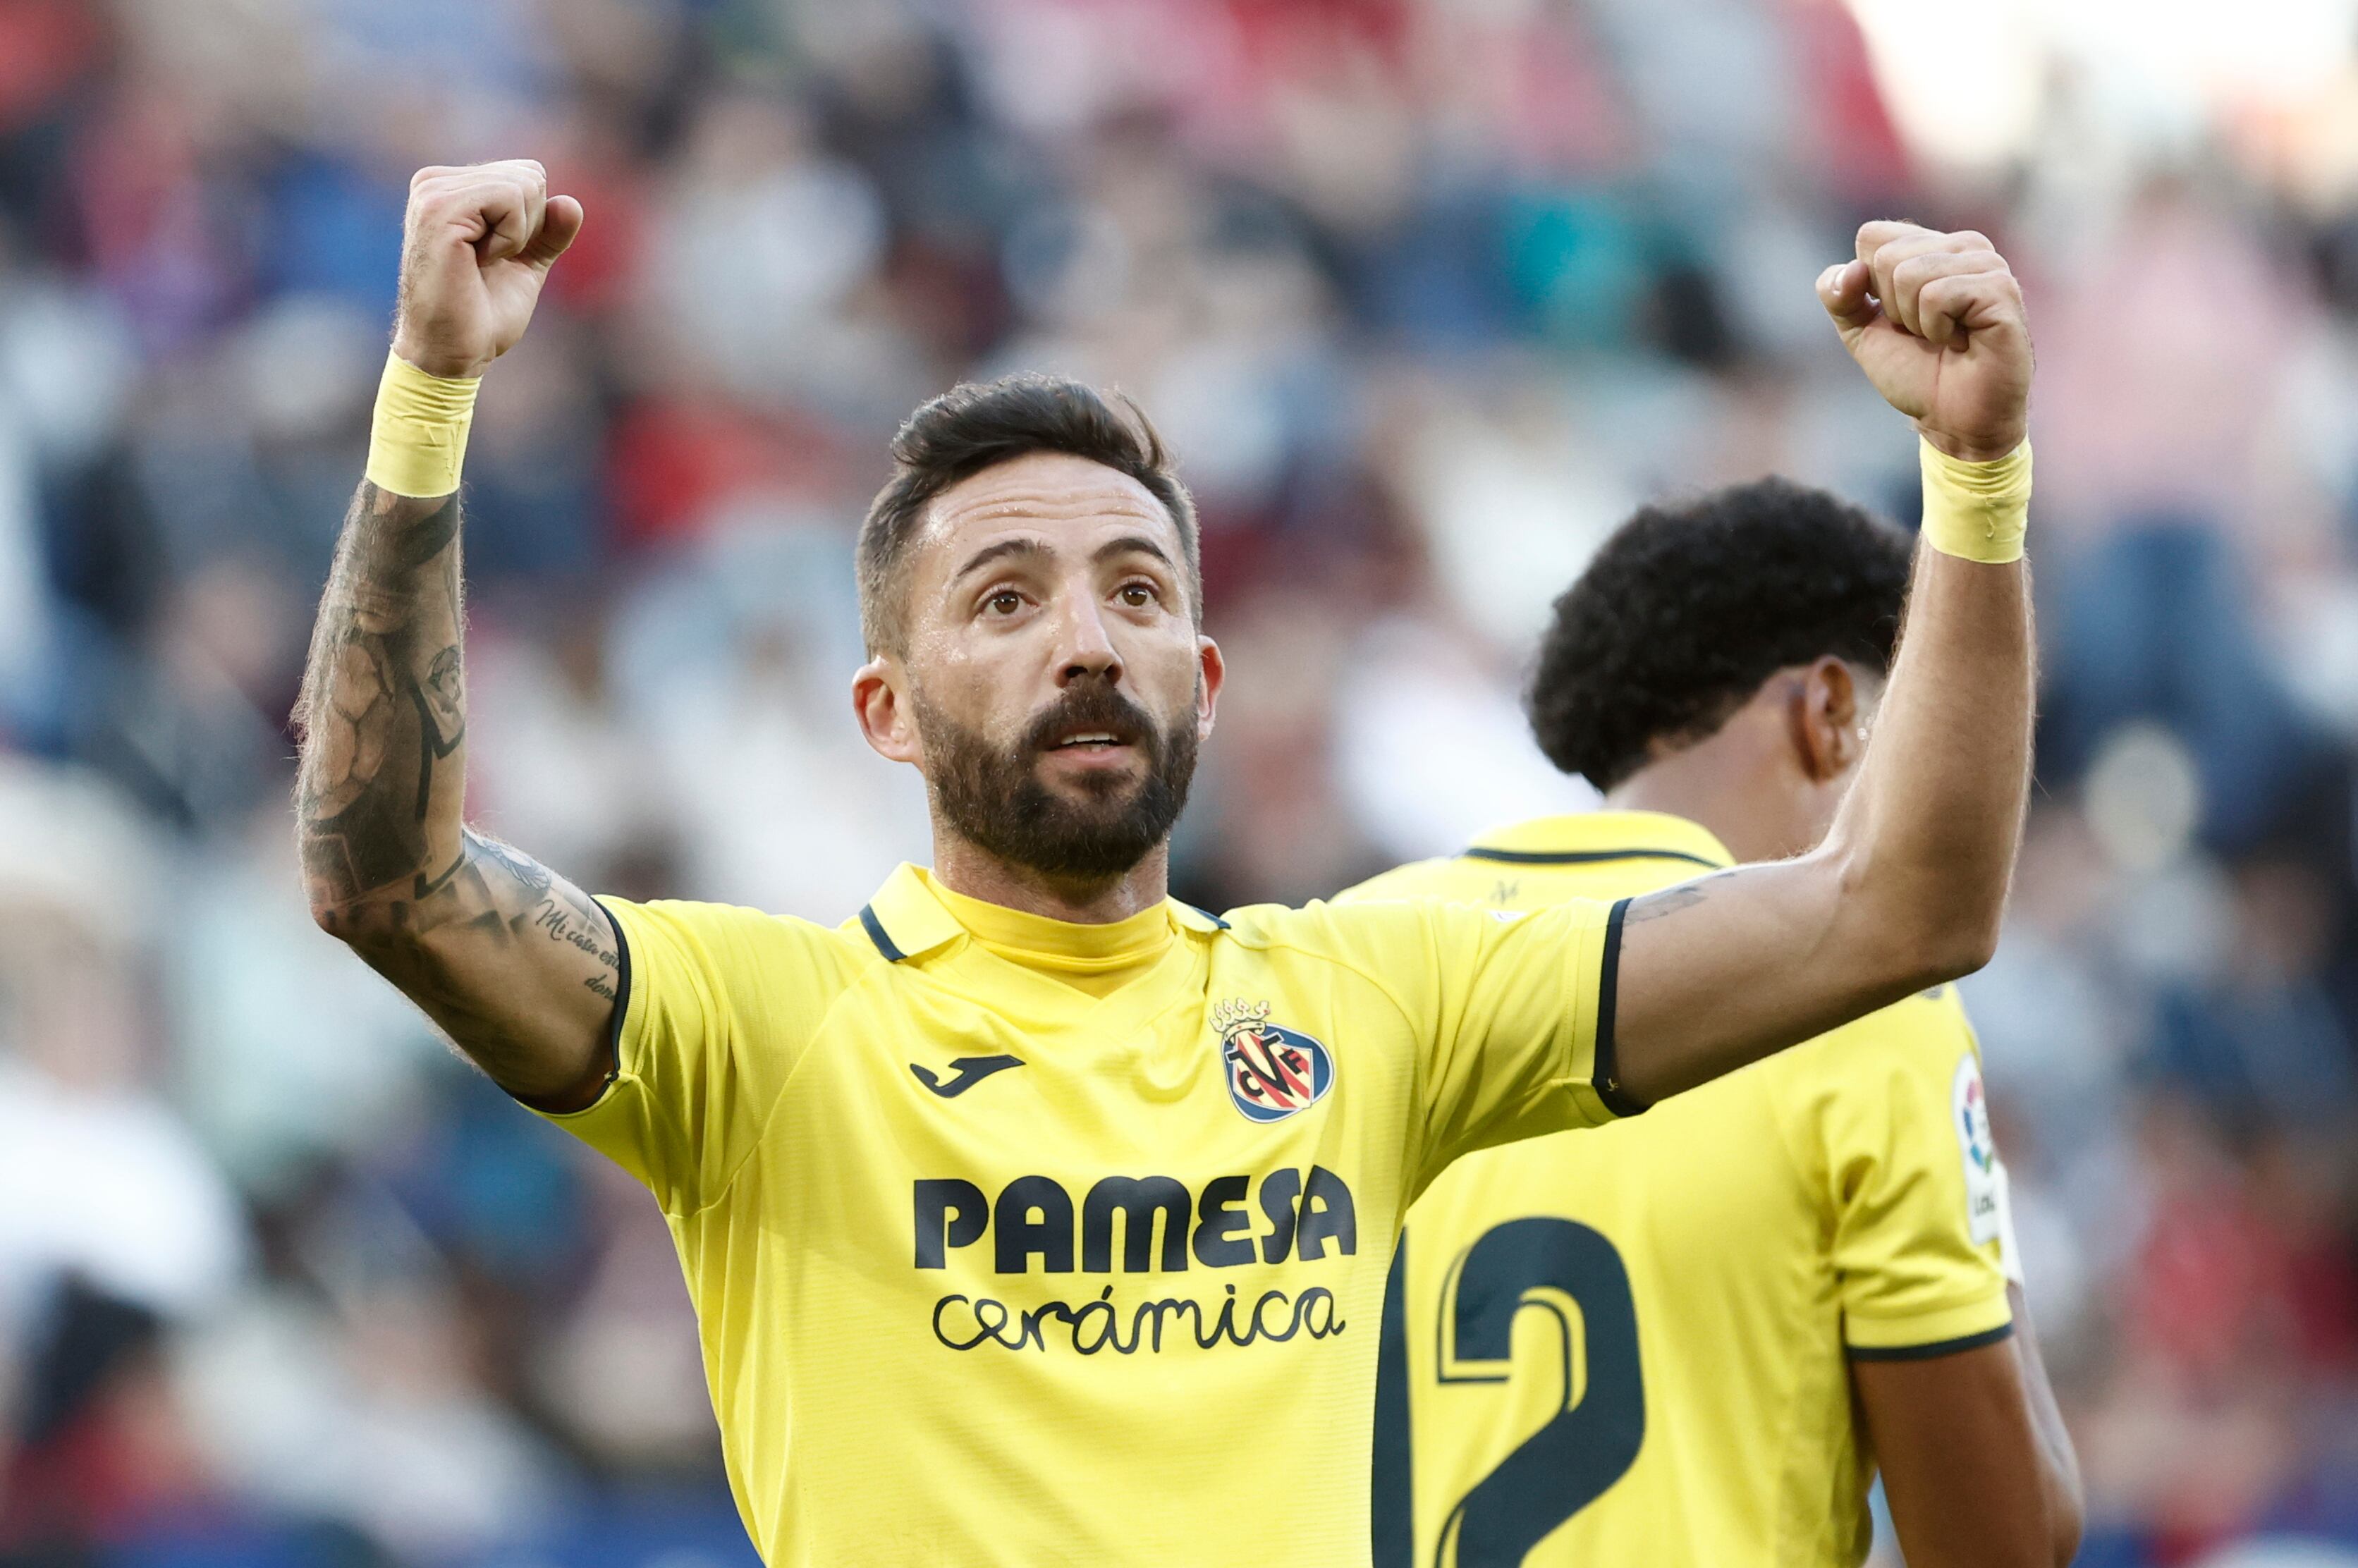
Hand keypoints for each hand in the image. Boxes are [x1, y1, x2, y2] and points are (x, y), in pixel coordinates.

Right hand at [391, 160, 583, 379]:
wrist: (454, 352)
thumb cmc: (482, 313)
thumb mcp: (527, 264)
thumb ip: (549, 232)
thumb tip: (571, 203)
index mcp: (450, 187)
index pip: (527, 175)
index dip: (532, 223)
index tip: (497, 256)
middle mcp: (435, 181)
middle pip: (529, 175)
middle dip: (528, 226)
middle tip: (490, 261)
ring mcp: (433, 191)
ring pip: (524, 185)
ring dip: (519, 235)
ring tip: (481, 261)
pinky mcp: (439, 208)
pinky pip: (511, 197)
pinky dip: (512, 237)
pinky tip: (479, 260)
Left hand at [1818, 222, 2030, 462]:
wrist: (1953, 418)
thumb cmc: (1916, 372)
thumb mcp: (1862, 331)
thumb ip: (1839, 296)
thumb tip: (1850, 270)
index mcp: (1931, 246)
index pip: (1872, 236)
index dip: (1867, 286)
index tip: (1895, 317)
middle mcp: (1963, 245)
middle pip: (1887, 255)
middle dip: (1891, 307)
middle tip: (1924, 332)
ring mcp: (1986, 263)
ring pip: (1910, 273)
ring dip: (1914, 320)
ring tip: (1944, 337)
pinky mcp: (2001, 288)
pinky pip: (1937, 294)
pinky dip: (1936, 328)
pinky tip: (1960, 341)